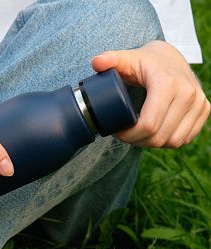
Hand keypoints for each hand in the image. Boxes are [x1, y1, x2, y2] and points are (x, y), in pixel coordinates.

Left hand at [91, 40, 209, 147]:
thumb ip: (111, 60)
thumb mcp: (128, 59)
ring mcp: (200, 102)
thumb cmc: (145, 62)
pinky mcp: (205, 110)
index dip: (129, 135)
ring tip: (138, 134)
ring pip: (172, 141)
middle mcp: (189, 93)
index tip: (117, 132)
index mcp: (168, 83)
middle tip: (125, 135)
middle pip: (159, 136)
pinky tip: (154, 133)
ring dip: (152, 143)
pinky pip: (184, 139)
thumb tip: (96, 62)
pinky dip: (167, 141)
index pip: (149, 125)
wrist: (170, 57)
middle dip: (137, 141)